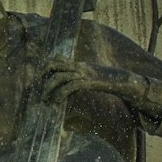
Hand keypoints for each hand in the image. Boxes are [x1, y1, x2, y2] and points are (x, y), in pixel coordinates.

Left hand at [38, 57, 161, 125]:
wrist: (123, 80)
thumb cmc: (106, 81)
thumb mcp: (90, 76)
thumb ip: (79, 77)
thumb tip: (69, 85)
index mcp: (77, 64)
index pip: (55, 59)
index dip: (45, 67)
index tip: (39, 78)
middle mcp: (78, 66)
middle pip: (53, 66)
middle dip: (42, 77)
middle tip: (38, 90)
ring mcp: (83, 73)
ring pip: (59, 77)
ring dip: (49, 89)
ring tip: (45, 100)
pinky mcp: (88, 81)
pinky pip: (70, 86)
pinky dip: (60, 94)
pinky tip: (57, 102)